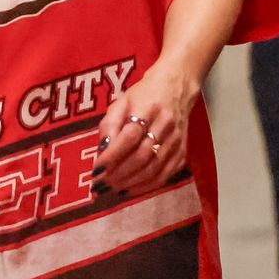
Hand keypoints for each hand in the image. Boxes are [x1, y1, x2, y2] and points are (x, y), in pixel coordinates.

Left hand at [91, 63, 197, 196]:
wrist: (176, 89)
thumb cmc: (143, 96)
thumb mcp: (120, 102)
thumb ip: (109, 126)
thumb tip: (101, 153)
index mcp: (148, 108)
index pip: (130, 135)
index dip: (113, 155)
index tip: (96, 169)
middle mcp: (165, 125)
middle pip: (143, 155)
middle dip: (120, 173)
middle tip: (102, 183)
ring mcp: (177, 140)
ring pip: (154, 168)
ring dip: (131, 182)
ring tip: (113, 188)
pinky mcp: (182, 152)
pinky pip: (165, 175)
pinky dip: (146, 186)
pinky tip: (130, 190)